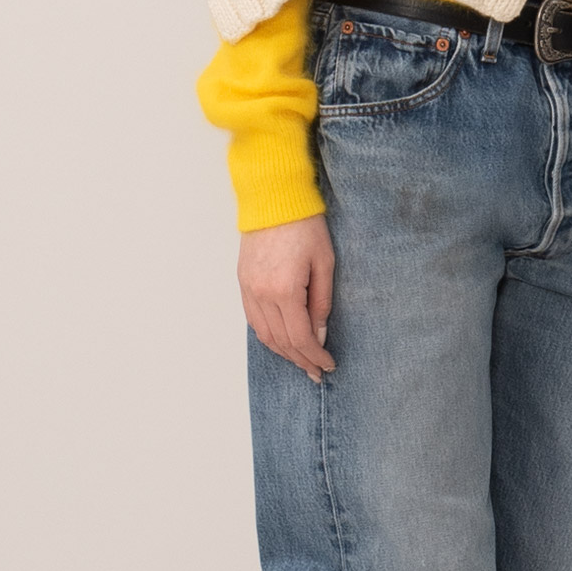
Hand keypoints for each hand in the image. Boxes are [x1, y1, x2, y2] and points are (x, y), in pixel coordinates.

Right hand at [239, 214, 336, 381]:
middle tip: (316, 371)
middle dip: (301, 360)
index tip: (328, 365)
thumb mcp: (325, 263)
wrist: (273, 199)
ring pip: (264, 335)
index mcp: (286, 290)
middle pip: (281, 342)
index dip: (315, 356)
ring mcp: (249, 289)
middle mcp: (262, 294)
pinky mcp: (243, 283)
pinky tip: (281, 342)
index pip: (300, 338)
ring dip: (283, 353)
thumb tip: (320, 334)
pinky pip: (253, 320)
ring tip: (301, 361)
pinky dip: (267, 336)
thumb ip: (322, 302)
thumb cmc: (304, 225)